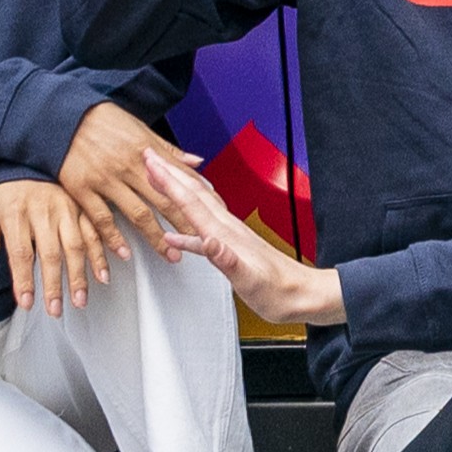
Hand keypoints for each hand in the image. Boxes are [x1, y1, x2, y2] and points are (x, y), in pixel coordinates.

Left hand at [0, 173, 115, 312]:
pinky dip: (101, 254)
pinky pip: (95, 232)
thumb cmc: (8, 187)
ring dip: (80, 275)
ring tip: (80, 299)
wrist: (31, 153)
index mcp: (17, 212)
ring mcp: (66, 208)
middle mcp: (44, 211)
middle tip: (56, 309)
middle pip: (51, 254)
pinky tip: (105, 273)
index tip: (27, 302)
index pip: (21, 253)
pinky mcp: (82, 206)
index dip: (24, 280)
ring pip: (76, 245)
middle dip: (54, 285)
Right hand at [64, 99, 187, 254]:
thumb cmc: (101, 120)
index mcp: (145, 151)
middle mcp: (128, 166)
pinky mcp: (82, 189)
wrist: (60, 116)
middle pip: (165, 200)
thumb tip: (196, 162)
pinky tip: (125, 252)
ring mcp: (105, 179)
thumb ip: (168, 151)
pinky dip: (114, 238)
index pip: (180, 178)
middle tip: (202, 241)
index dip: (200, 198)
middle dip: (186, 224)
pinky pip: (101, 218)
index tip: (215, 213)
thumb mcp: (139, 128)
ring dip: (157, 237)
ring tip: (171, 254)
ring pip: (138, 214)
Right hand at [146, 149, 341, 326]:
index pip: (191, 201)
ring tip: (159, 180)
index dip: (169, 181)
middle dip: (170, 174)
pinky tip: (174, 235)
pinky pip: (201, 231)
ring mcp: (230, 237)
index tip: (152, 162)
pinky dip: (184, 228)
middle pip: (193, 194)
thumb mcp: (251, 279)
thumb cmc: (279, 290)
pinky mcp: (231, 248)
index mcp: (226, 234)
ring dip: (176, 191)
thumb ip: (228, 260)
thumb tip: (208, 243)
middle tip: (150, 156)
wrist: (302, 295)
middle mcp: (227, 230)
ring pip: (197, 207)